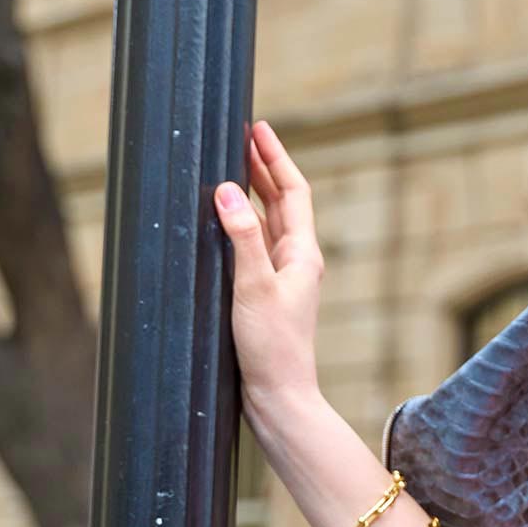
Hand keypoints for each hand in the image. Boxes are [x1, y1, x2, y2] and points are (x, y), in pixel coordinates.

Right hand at [213, 120, 323, 422]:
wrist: (279, 398)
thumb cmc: (273, 348)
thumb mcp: (253, 287)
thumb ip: (241, 238)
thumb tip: (227, 190)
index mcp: (303, 254)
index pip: (292, 191)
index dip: (275, 158)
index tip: (257, 128)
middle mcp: (297, 262)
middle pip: (282, 202)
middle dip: (262, 168)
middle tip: (241, 136)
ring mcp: (282, 278)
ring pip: (267, 224)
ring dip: (252, 194)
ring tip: (231, 166)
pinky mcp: (265, 296)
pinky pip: (254, 247)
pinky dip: (240, 225)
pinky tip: (223, 222)